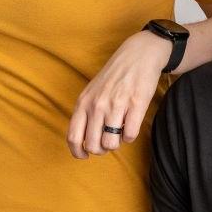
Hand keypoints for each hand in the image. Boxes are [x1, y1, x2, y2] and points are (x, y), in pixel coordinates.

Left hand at [67, 30, 171, 158]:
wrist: (138, 56)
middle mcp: (97, 105)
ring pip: (111, 143)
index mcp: (83, 103)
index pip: (73, 137)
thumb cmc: (113, 78)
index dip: (78, 152)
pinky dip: (130, 136)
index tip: (84, 155)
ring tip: (119, 131)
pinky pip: (130, 136)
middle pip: (93, 145)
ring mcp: (117, 105)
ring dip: (116, 143)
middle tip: (107, 141)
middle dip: (101, 149)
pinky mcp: (136, 105)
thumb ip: (84, 114)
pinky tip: (131, 125)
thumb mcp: (91, 93)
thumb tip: (82, 142)